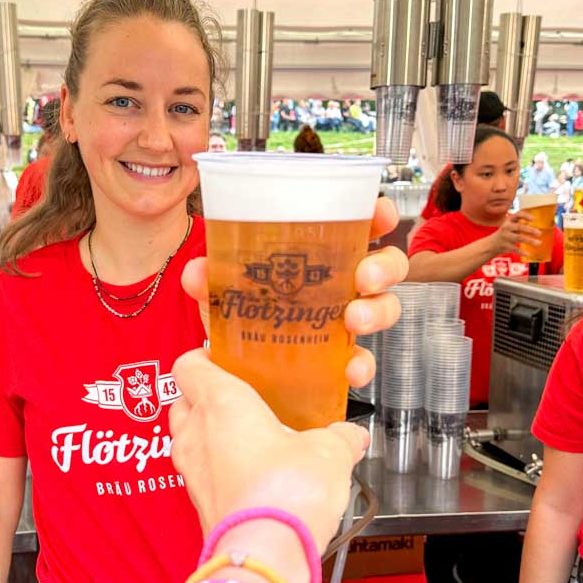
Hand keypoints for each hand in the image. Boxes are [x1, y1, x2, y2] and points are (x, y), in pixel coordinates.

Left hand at [169, 348, 368, 547]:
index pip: (188, 364)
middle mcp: (195, 432)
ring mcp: (191, 470)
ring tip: (248, 439)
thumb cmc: (286, 492)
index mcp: (220, 402)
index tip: (224, 358)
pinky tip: (251, 476)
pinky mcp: (199, 502)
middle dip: (206, 396)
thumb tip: (352, 435)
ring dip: (209, 434)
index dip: (203, 357)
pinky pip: (199, 473)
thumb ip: (340, 437)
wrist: (265, 556)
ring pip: (187, 437)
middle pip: (183, 400)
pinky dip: (216, 469)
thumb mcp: (329, 453)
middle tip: (242, 399)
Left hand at [182, 197, 407, 387]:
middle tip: (364, 277)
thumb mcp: (225, 291)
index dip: (378, 214)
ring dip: (377, 311)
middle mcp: (342, 283)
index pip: (360, 224)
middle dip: (384, 266)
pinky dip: (361, 364)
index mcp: (321, 254)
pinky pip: (365, 358)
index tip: (380, 212)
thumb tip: (196, 272)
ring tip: (354, 320)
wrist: (238, 366)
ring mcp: (347, 319)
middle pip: (386, 264)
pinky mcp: (342, 356)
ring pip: (385, 307)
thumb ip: (210, 279)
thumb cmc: (244, 311)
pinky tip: (349, 369)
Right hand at [491, 211, 540, 256]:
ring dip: (529, 240)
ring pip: (518, 238)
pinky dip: (521, 251)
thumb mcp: (511, 226)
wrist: (492, 244)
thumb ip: (522, 224)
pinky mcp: (505, 246)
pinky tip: (528, 253)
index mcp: (509, 221)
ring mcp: (505, 237)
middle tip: (539, 233)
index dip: (526, 216)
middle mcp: (506, 227)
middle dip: (530, 230)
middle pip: (519, 227)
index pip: (517, 215)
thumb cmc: (507, 233)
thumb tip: (542, 225)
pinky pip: (514, 248)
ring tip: (538, 243)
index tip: (534, 219)